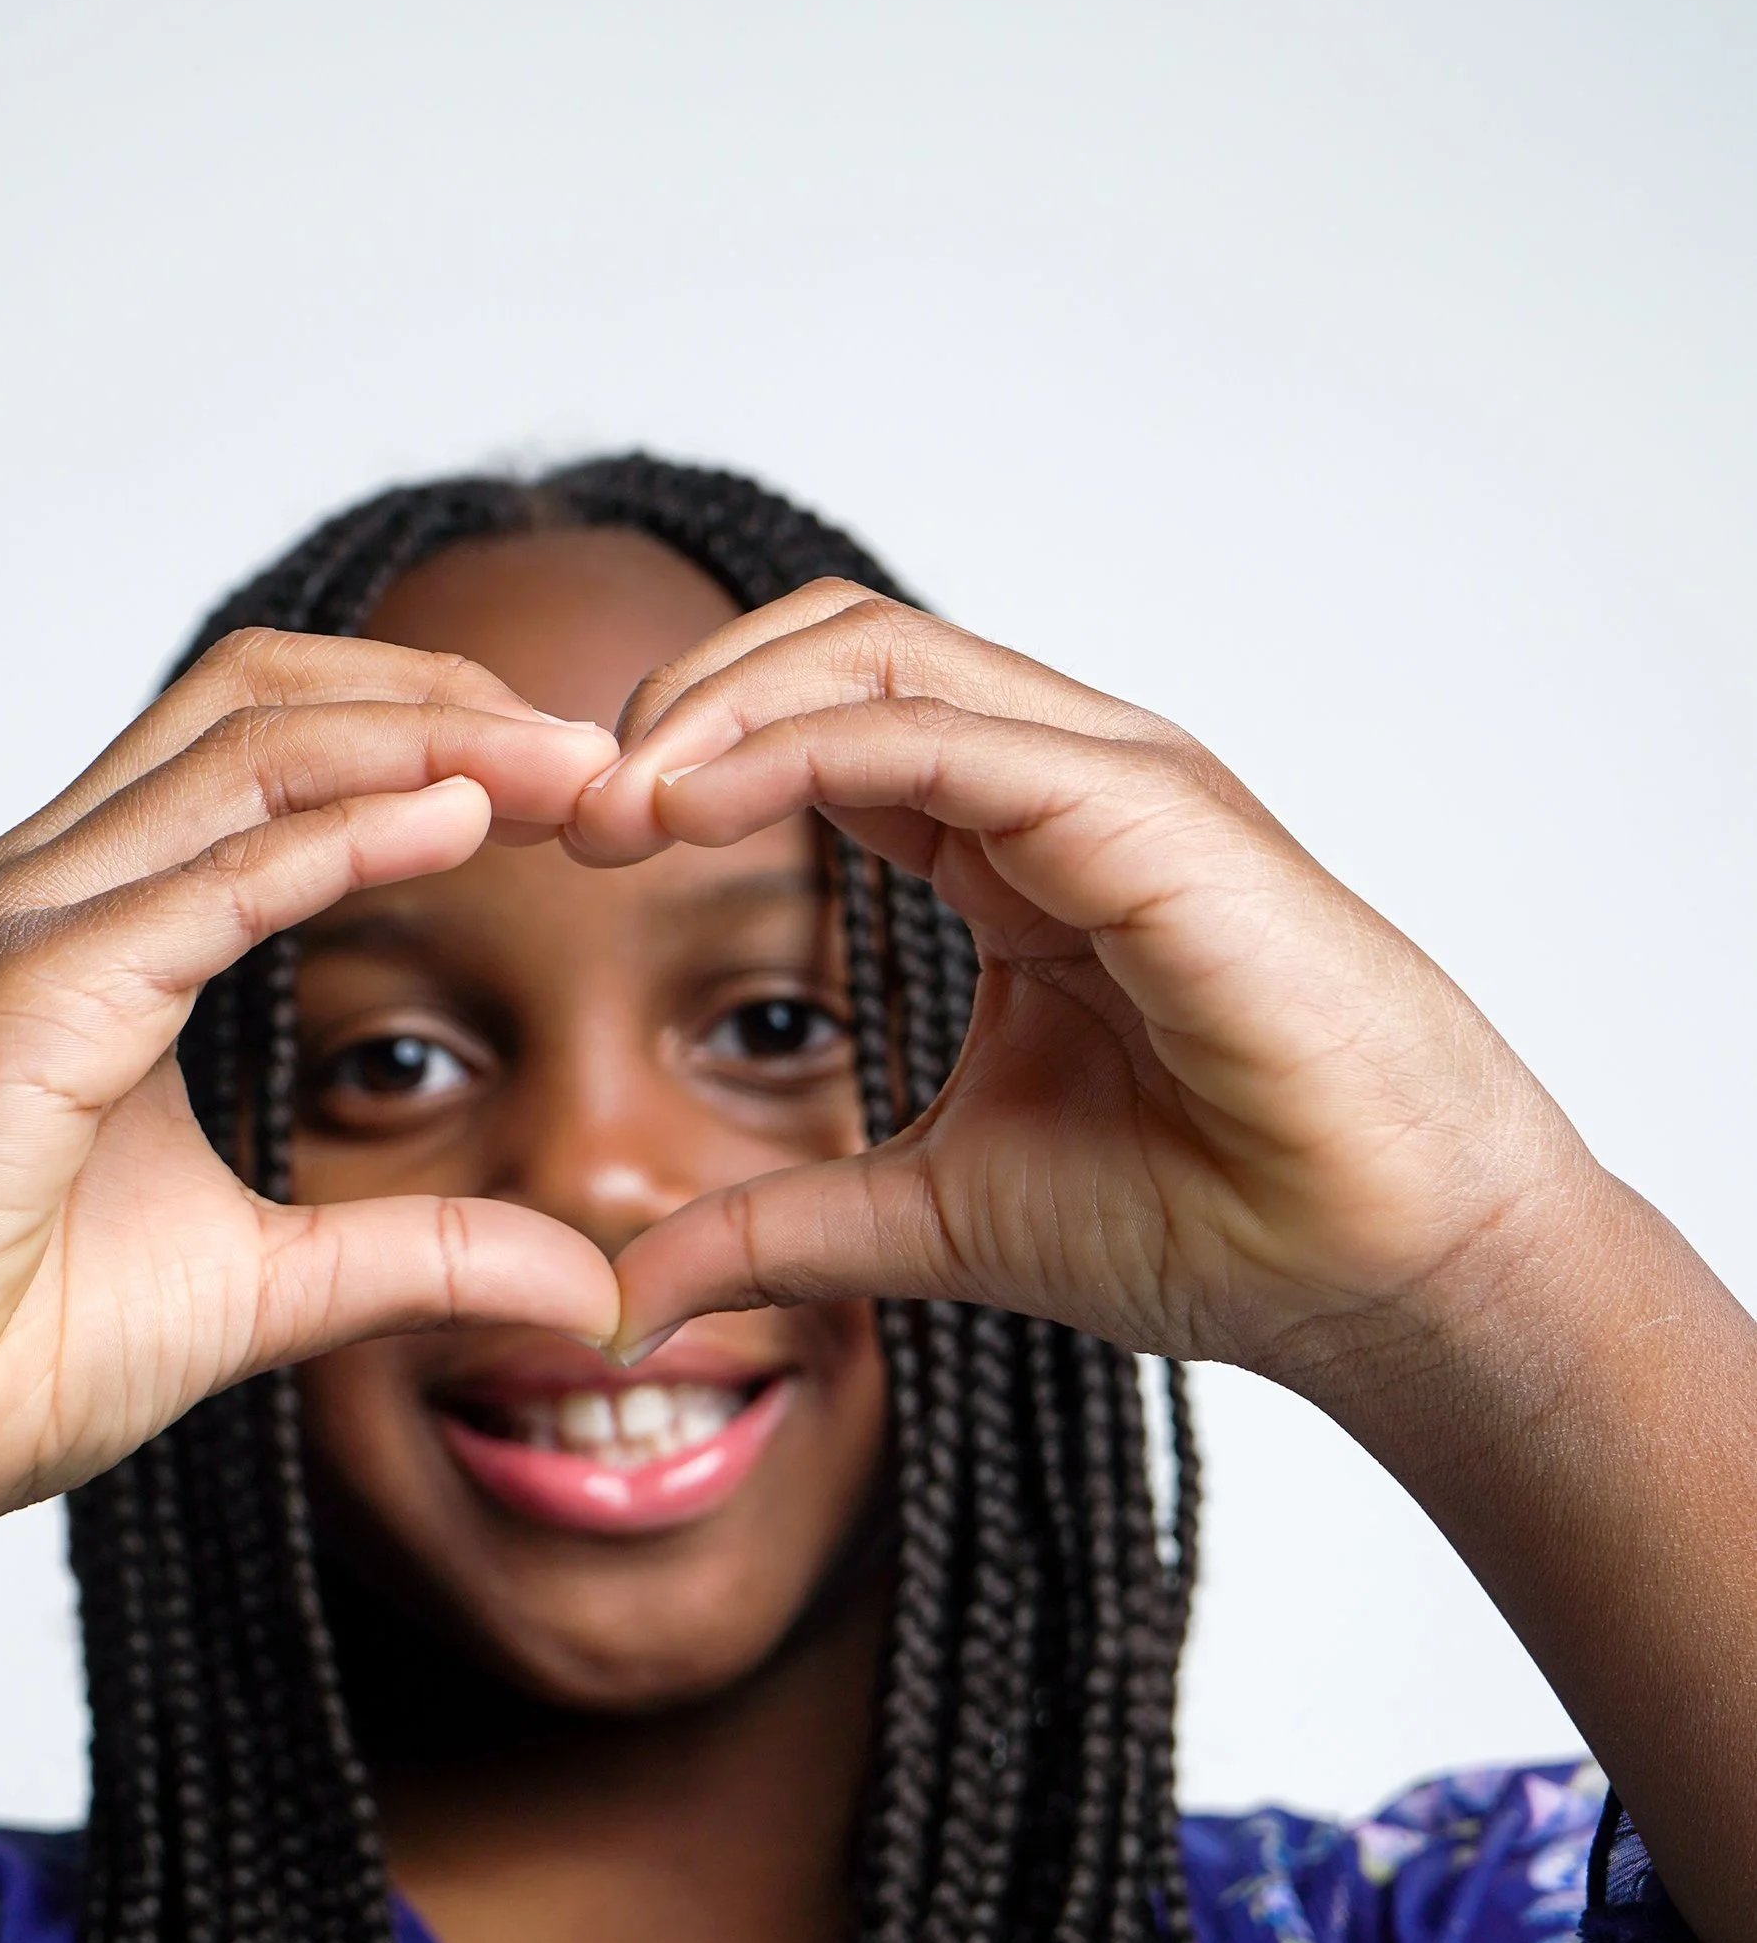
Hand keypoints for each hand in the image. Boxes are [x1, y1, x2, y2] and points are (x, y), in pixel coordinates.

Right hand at [0, 632, 623, 1566]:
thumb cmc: (2, 1352)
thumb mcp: (273, 1291)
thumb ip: (426, 1258)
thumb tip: (596, 1282)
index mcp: (103, 925)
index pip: (277, 747)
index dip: (439, 736)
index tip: (592, 790)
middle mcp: (54, 891)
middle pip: (267, 701)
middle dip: (452, 700)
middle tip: (611, 750)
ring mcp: (24, 932)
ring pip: (242, 751)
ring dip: (425, 739)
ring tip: (575, 765)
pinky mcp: (17, 1004)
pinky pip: (203, 881)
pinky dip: (341, 836)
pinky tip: (462, 822)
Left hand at [571, 584, 1608, 1390]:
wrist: (1383, 1271)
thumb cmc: (1216, 1219)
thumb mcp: (936, 1220)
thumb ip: (780, 1230)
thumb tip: (625, 1295)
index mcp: (1008, 841)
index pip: (816, 723)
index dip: (677, 759)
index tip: (564, 849)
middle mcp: (1056, 780)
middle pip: (830, 647)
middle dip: (672, 705)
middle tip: (559, 806)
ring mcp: (1108, 778)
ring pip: (874, 651)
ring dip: (715, 707)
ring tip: (610, 801)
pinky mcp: (1146, 813)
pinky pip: (943, 731)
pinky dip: (799, 747)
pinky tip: (698, 810)